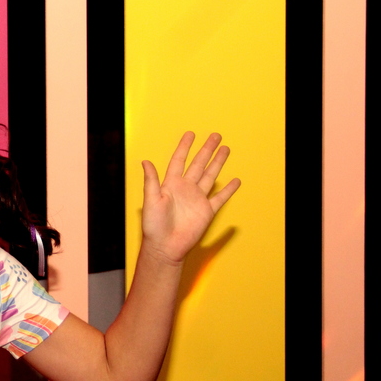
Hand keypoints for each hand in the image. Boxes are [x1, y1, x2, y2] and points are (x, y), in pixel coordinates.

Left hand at [140, 132, 239, 264]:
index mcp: (171, 184)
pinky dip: (228, 190)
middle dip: (207, 150)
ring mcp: (197, 199)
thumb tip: (145, 161)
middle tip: (216, 136)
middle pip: (198, 164)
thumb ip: (151, 181)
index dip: (184, 147)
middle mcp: (185, 189)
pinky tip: (235, 181)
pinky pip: (219, 198)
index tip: (191, 134)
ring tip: (226, 149)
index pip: (179, 161)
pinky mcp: (206, 211)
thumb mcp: (150, 200)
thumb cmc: (154, 225)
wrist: (165, 246)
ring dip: (218, 163)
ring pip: (210, 176)